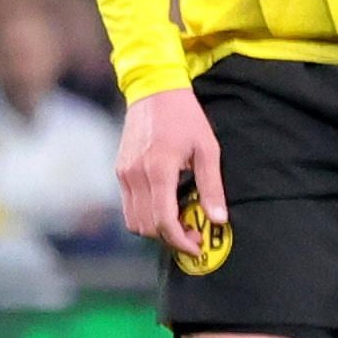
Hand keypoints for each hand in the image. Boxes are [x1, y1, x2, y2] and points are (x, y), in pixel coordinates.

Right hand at [116, 87, 224, 259]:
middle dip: (169, 238)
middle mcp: (135, 175)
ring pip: (133, 220)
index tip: (197, 246)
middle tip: (193, 235)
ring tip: (180, 223)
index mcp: (158, 170)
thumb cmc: (186, 118)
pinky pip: (128, 206)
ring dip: (155, 230)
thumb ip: (211, 186)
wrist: (155, 91)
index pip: (163, 221)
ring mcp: (123, 174)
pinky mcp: (119, 171)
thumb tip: (218, 219)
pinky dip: (145, 215)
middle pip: (146, 227)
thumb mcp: (208, 149)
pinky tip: (166, 207)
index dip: (180, 240)